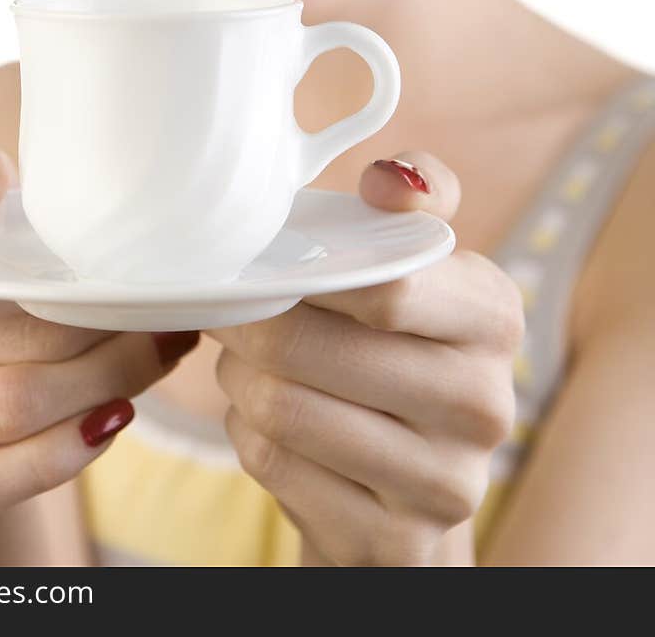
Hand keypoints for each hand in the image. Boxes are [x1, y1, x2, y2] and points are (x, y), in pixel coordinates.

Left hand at [206, 153, 523, 566]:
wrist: (413, 477)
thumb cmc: (398, 338)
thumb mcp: (420, 263)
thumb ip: (416, 198)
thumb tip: (388, 179)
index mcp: (493, 315)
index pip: (384, 286)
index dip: (300, 271)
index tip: (257, 259)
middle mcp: (484, 405)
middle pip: (307, 348)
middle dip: (246, 323)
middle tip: (226, 308)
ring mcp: (445, 484)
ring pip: (281, 408)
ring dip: (239, 377)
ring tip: (244, 360)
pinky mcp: (393, 541)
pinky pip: (274, 464)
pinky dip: (247, 432)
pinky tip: (265, 418)